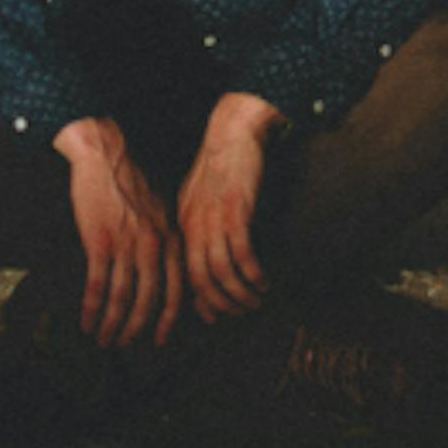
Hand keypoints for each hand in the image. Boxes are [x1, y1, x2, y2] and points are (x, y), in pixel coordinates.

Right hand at [54, 118, 182, 347]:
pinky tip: (87, 320)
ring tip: (103, 339)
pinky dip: (92, 308)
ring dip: (112, 324)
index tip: (159, 338)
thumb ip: (163, 238)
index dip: (167, 319)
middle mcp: (154, 245)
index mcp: (171, 238)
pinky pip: (98, 285)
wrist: (106, 153)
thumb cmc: (130, 179)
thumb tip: (162, 267)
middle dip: (136, 329)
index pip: (176, 289)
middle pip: (149, 300)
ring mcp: (128, 244)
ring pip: (123, 298)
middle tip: (124, 345)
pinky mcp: (100, 241)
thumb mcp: (160, 208)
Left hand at [177, 93, 283, 322]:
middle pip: (201, 279)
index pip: (186, 273)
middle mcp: (194, 224)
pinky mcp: (236, 210)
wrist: (232, 131)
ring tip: (256, 299)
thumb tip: (208, 259)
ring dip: (240, 292)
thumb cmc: (220, 163)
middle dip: (222, 303)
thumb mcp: (201, 197)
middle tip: (242, 312)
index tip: (216, 316)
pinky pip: (242, 253)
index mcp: (184, 223)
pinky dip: (253, 272)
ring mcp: (213, 218)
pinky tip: (264, 280)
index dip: (201, 300)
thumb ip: (201, 227)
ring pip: (221, 271)